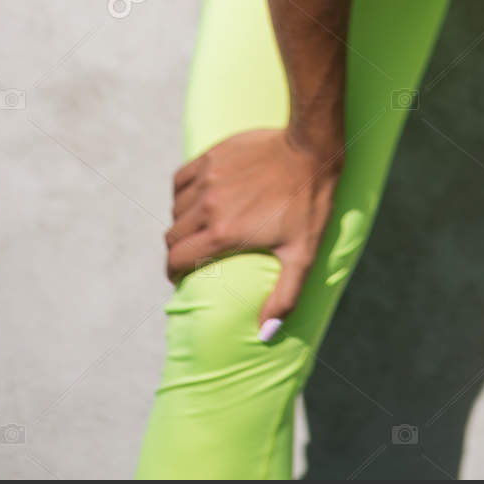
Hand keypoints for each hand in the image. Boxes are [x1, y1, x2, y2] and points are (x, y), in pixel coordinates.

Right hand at [165, 128, 344, 336]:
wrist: (311, 149)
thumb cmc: (309, 203)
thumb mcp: (302, 254)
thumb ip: (284, 296)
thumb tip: (264, 334)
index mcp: (223, 233)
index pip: (177, 260)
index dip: (174, 273)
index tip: (181, 277)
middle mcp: (208, 206)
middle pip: (172, 236)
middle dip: (177, 251)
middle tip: (191, 256)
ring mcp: (207, 178)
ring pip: (175, 209)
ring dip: (181, 222)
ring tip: (197, 229)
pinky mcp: (211, 156)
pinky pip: (180, 179)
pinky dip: (182, 193)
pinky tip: (196, 199)